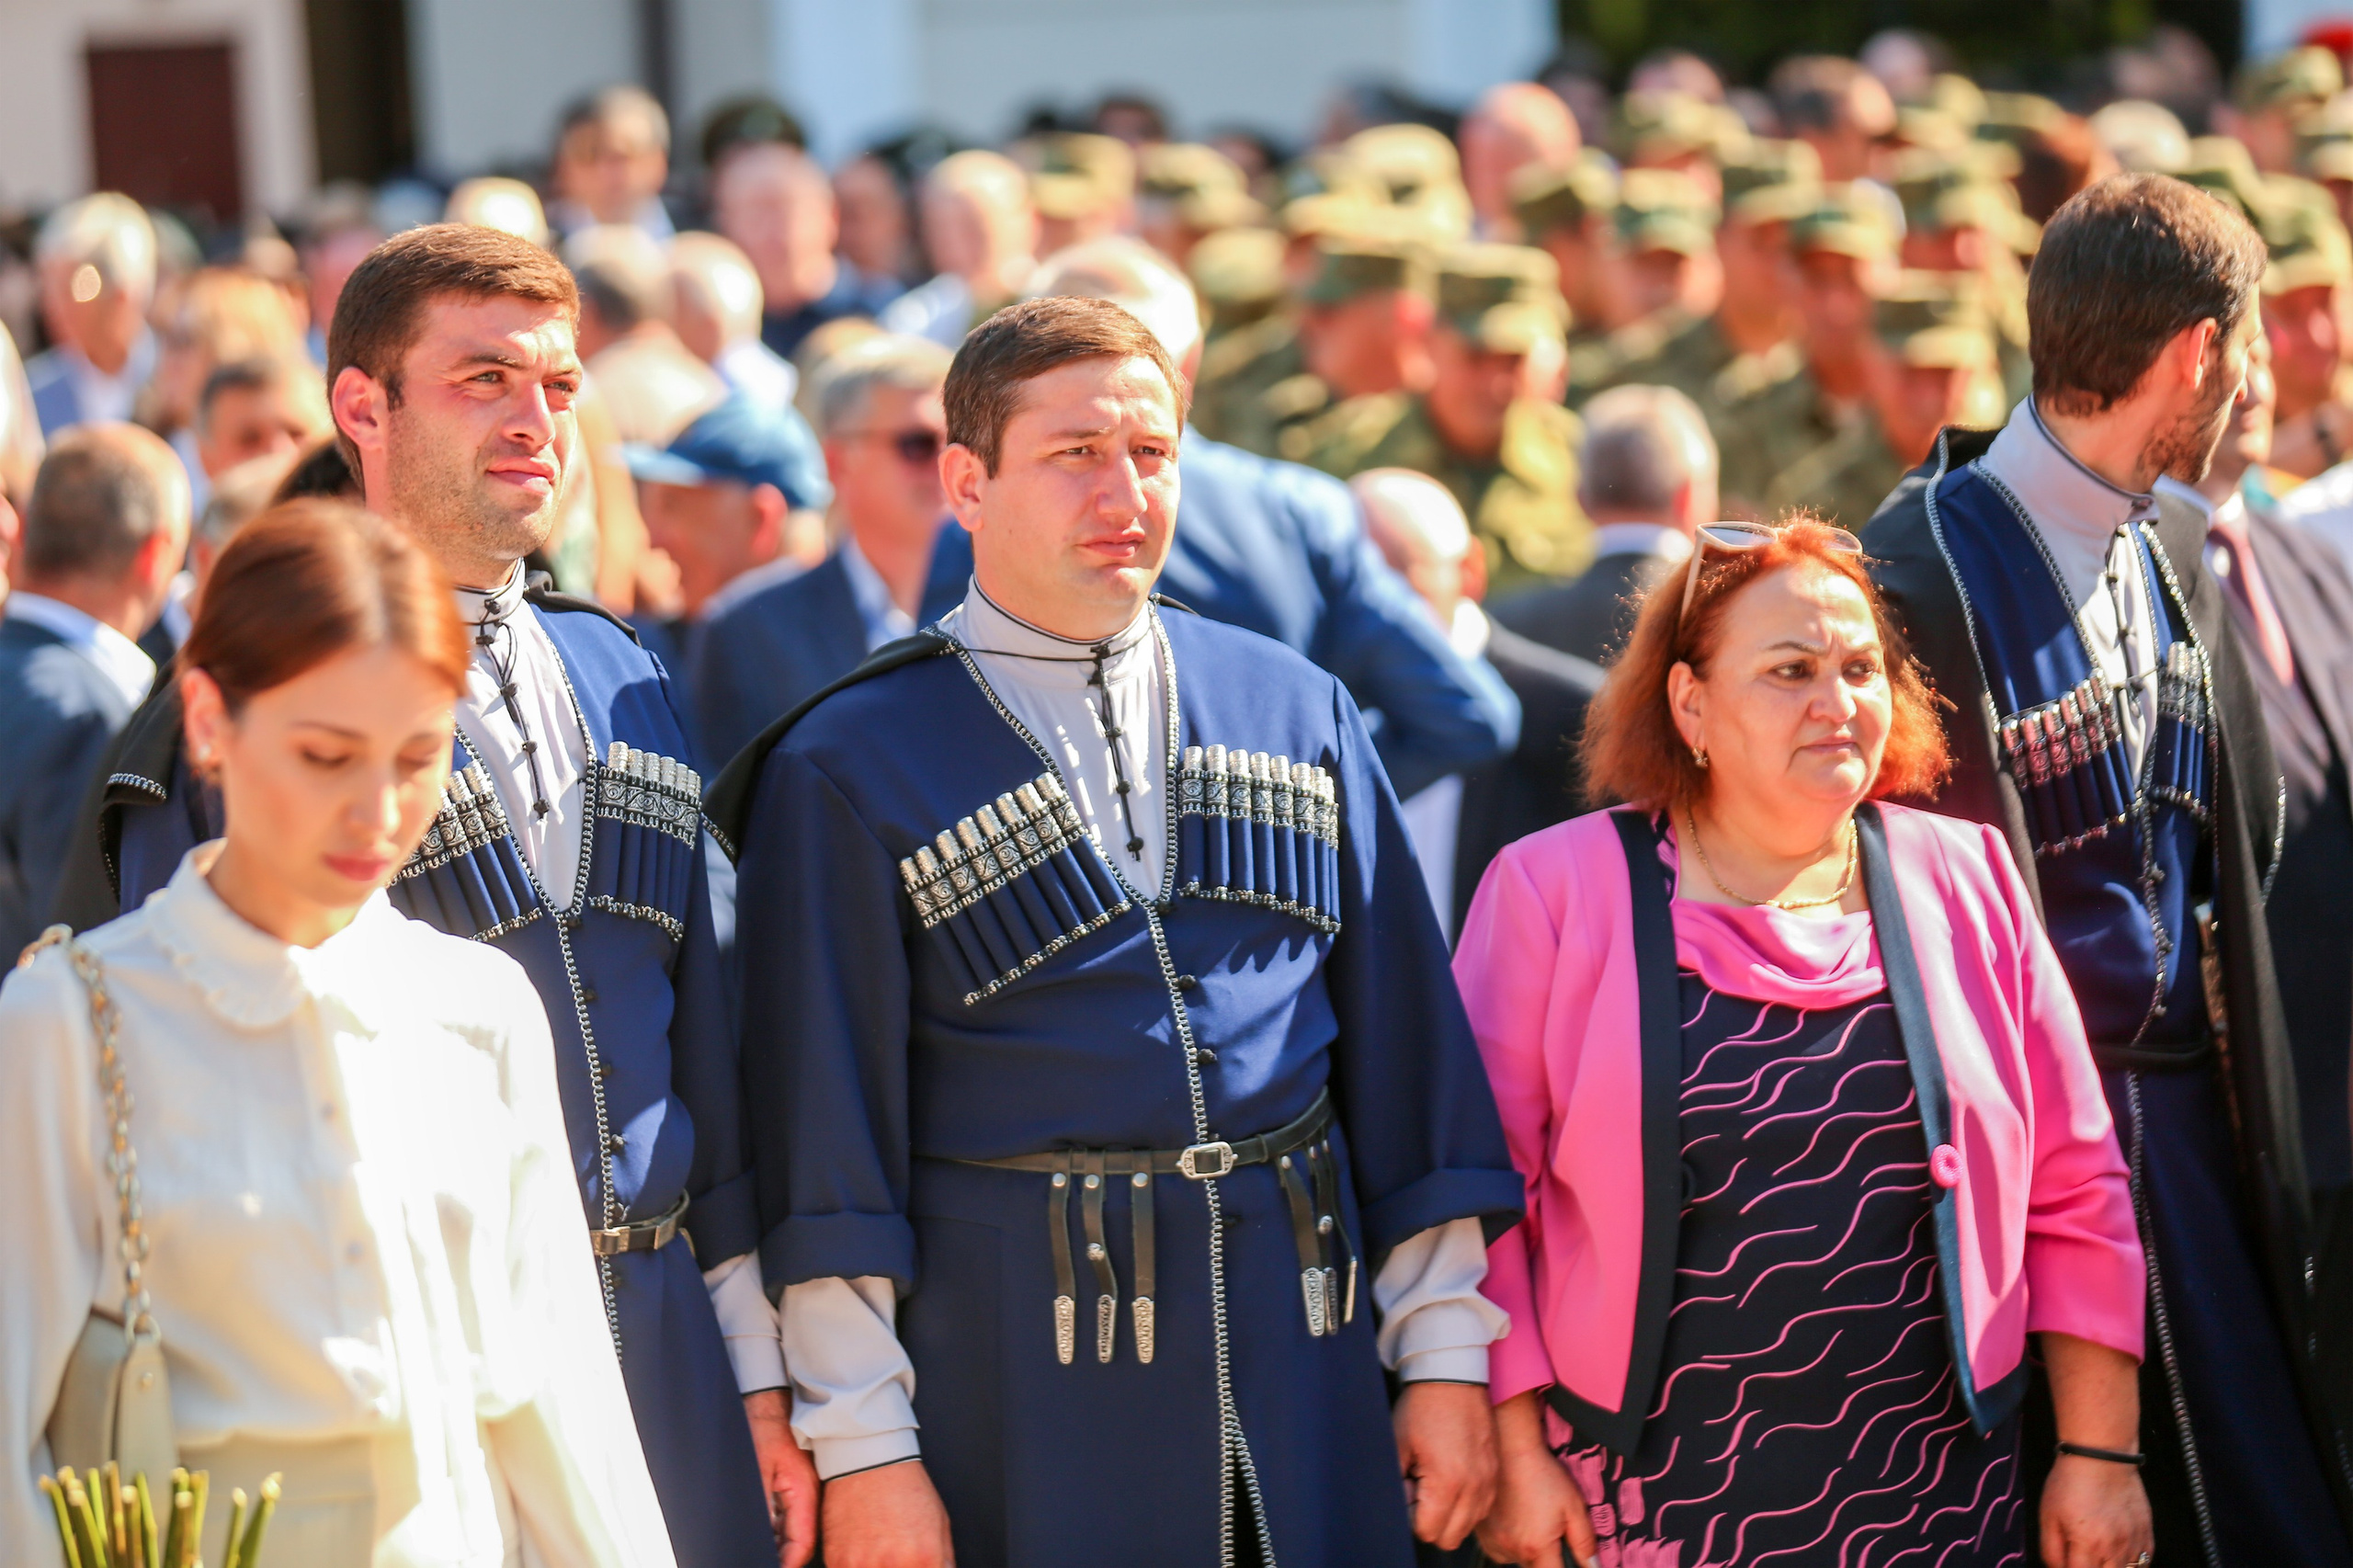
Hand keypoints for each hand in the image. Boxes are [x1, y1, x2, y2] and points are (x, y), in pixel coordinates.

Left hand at [742, 1390, 819, 1567]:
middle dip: (784, 1558)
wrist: (766, 1401)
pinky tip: (761, 1537)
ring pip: (793, 1531)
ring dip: (777, 1547)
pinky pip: (787, 1517)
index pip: (803, 1544)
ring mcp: (800, 1490)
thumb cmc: (762, 1428)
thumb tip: (760, 1540)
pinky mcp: (791, 1485)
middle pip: (800, 1541)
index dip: (788, 1564)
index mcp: (804, 1493)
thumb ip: (760, 1508)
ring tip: (760, 1552)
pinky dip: (774, 1532)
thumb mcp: (757, 1470)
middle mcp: (807, 1495)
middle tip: (761, 1560)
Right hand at [822, 1459, 955, 1567]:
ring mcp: (862, 1565)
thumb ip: (943, 1563)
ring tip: (880, 1557)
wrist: (870, 1462)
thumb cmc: (907, 1491)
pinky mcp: (838, 1561)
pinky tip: (863, 1557)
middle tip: (894, 1560)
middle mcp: (893, 1565)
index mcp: (924, 1559)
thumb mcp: (939, 1526)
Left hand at [1393, 1381, 1499, 1548]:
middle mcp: (1474, 1487)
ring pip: (1468, 1526)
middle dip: (1430, 1522)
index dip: (1410, 1516)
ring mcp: (1488, 1480)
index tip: (1407, 1490)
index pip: (1427, 1531)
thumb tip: (1400, 1504)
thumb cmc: (1423, 1406)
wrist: (1454, 1375)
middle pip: (1449, 1537)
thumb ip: (1396, 1482)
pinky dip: (1466, 1504)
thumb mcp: (1398, 1444)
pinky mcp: (1495, 1472)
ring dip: (1450, 1515)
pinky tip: (1452, 1478)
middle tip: (1418, 1490)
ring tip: (1435, 1483)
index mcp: (1447, 1482)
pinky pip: (1482, 1507)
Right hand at [1477, 1392, 1596, 1567]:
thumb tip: (1593, 1565)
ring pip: (1518, 1559)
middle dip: (1546, 1556)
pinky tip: (1516, 1520)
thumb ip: (1585, 1541)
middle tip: (1550, 1529)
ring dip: (1528, 1549)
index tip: (1566, 1557)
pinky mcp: (1482, 1533)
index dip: (1564, 1566)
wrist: (1510, 1450)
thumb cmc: (1541, 1474)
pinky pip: (1501, 1550)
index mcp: (1537, 1547)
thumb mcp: (1574, 1507)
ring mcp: (1494, 1542)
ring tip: (1532, 1521)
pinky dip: (1511, 1542)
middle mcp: (1513, 1549)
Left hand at [2038, 1454, 2151, 1567]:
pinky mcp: (2147, 1534)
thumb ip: (2051, 1550)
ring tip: (2099, 1557)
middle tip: (2083, 1558)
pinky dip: (2132, 1565)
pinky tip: (2118, 1556)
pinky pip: (2144, 1563)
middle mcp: (2114, 1548)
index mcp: (2087, 1544)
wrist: (2101, 1457)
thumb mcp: (2048, 1515)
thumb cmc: (2070, 1483)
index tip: (2068, 1563)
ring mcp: (2134, 1542)